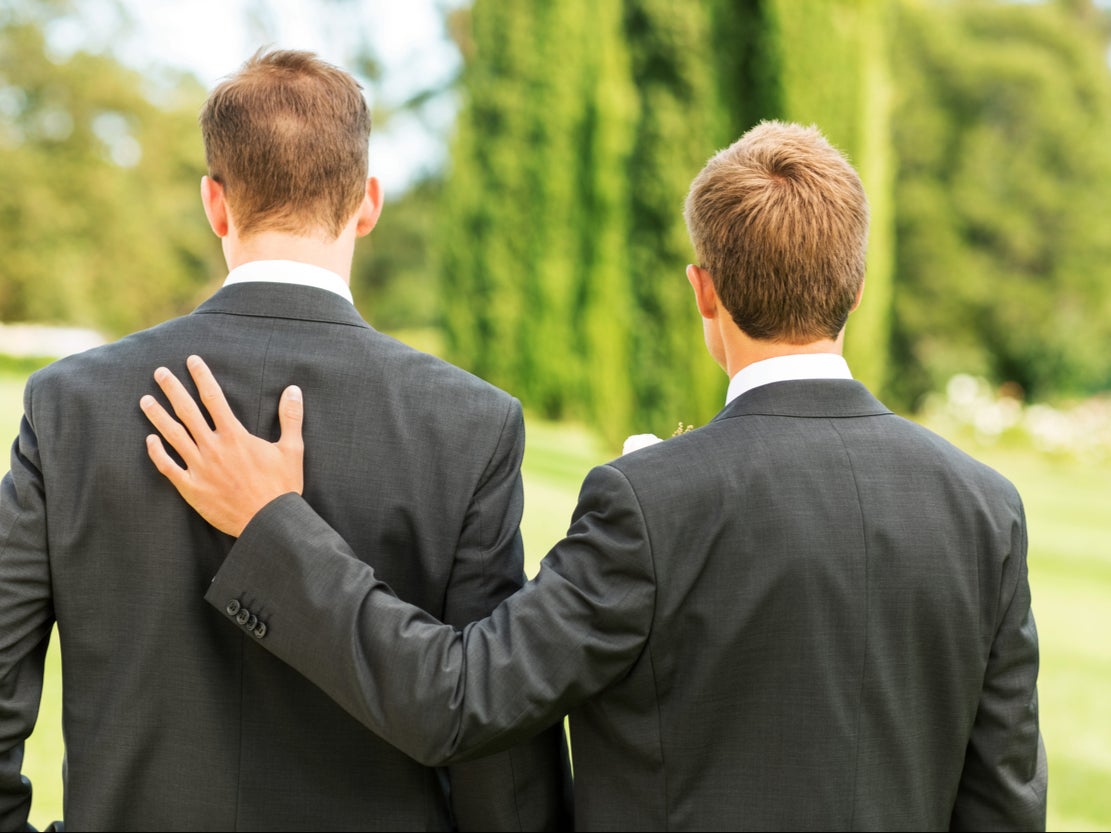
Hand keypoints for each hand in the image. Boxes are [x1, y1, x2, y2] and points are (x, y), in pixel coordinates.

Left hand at [140, 355, 304, 536]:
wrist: (269, 522)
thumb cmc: (282, 486)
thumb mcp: (292, 449)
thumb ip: (291, 417)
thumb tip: (293, 389)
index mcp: (235, 436)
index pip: (214, 398)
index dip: (202, 376)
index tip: (191, 361)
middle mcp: (213, 448)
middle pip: (187, 411)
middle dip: (172, 389)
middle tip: (159, 372)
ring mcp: (199, 468)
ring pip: (172, 436)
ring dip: (157, 416)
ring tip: (144, 400)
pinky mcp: (192, 488)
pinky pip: (168, 467)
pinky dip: (156, 453)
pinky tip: (149, 440)